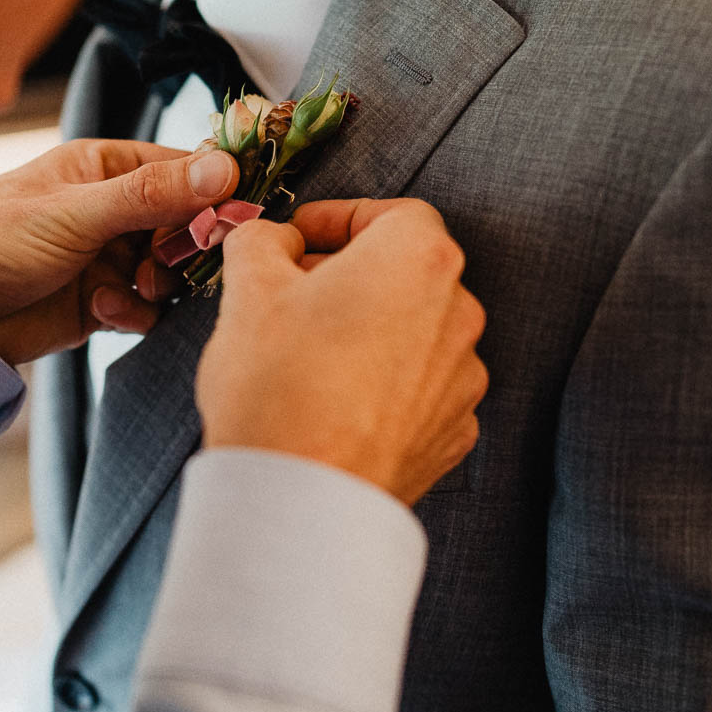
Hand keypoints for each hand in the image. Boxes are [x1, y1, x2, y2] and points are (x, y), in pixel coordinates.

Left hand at [0, 140, 239, 364]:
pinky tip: (102, 314)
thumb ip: (150, 194)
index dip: (216, 193)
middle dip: (186, 250)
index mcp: (106, 167)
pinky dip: (134, 314)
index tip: (235, 218)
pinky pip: (147, 308)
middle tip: (165, 265)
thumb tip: (221, 167)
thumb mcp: (74, 213)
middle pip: (188, 225)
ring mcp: (110, 256)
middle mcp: (113, 208)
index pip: (186, 168)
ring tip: (128, 291)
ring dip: (159, 287)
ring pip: (172, 272)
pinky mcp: (103, 301)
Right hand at [196, 199, 488, 504]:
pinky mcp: (453, 432)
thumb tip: (272, 240)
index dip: (338, 219)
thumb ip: (261, 241)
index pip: (392, 213)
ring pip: (415, 333)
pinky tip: (336, 403)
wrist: (303, 497)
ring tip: (310, 357)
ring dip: (370, 332)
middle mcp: (459, 312)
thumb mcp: (248, 288)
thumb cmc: (279, 386)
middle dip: (351, 277)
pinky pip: (419, 391)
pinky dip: (384, 387)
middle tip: (292, 296)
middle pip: (406, 274)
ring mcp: (463, 378)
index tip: (298, 238)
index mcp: (418, 258)